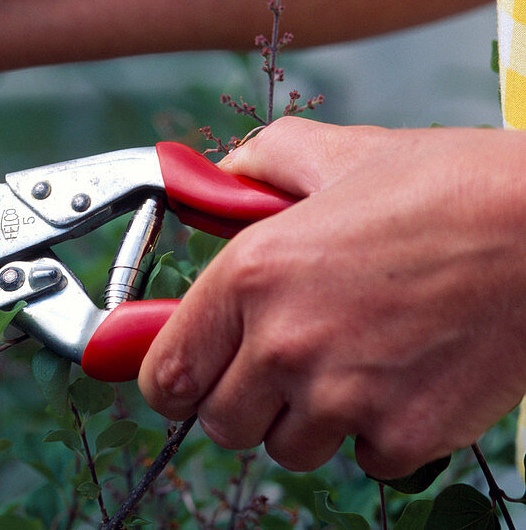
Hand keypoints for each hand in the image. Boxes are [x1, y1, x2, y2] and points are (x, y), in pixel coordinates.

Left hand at [139, 117, 525, 477]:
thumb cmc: (450, 187)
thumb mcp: (337, 156)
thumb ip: (256, 166)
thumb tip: (212, 178)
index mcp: (252, 275)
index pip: (166, 374)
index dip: (169, 379)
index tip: (183, 376)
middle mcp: (286, 343)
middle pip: (221, 424)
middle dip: (243, 400)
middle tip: (280, 363)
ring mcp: (346, 396)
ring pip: (289, 448)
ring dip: (309, 419)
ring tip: (353, 360)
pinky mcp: (408, 434)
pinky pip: (365, 459)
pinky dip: (379, 431)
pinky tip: (404, 376)